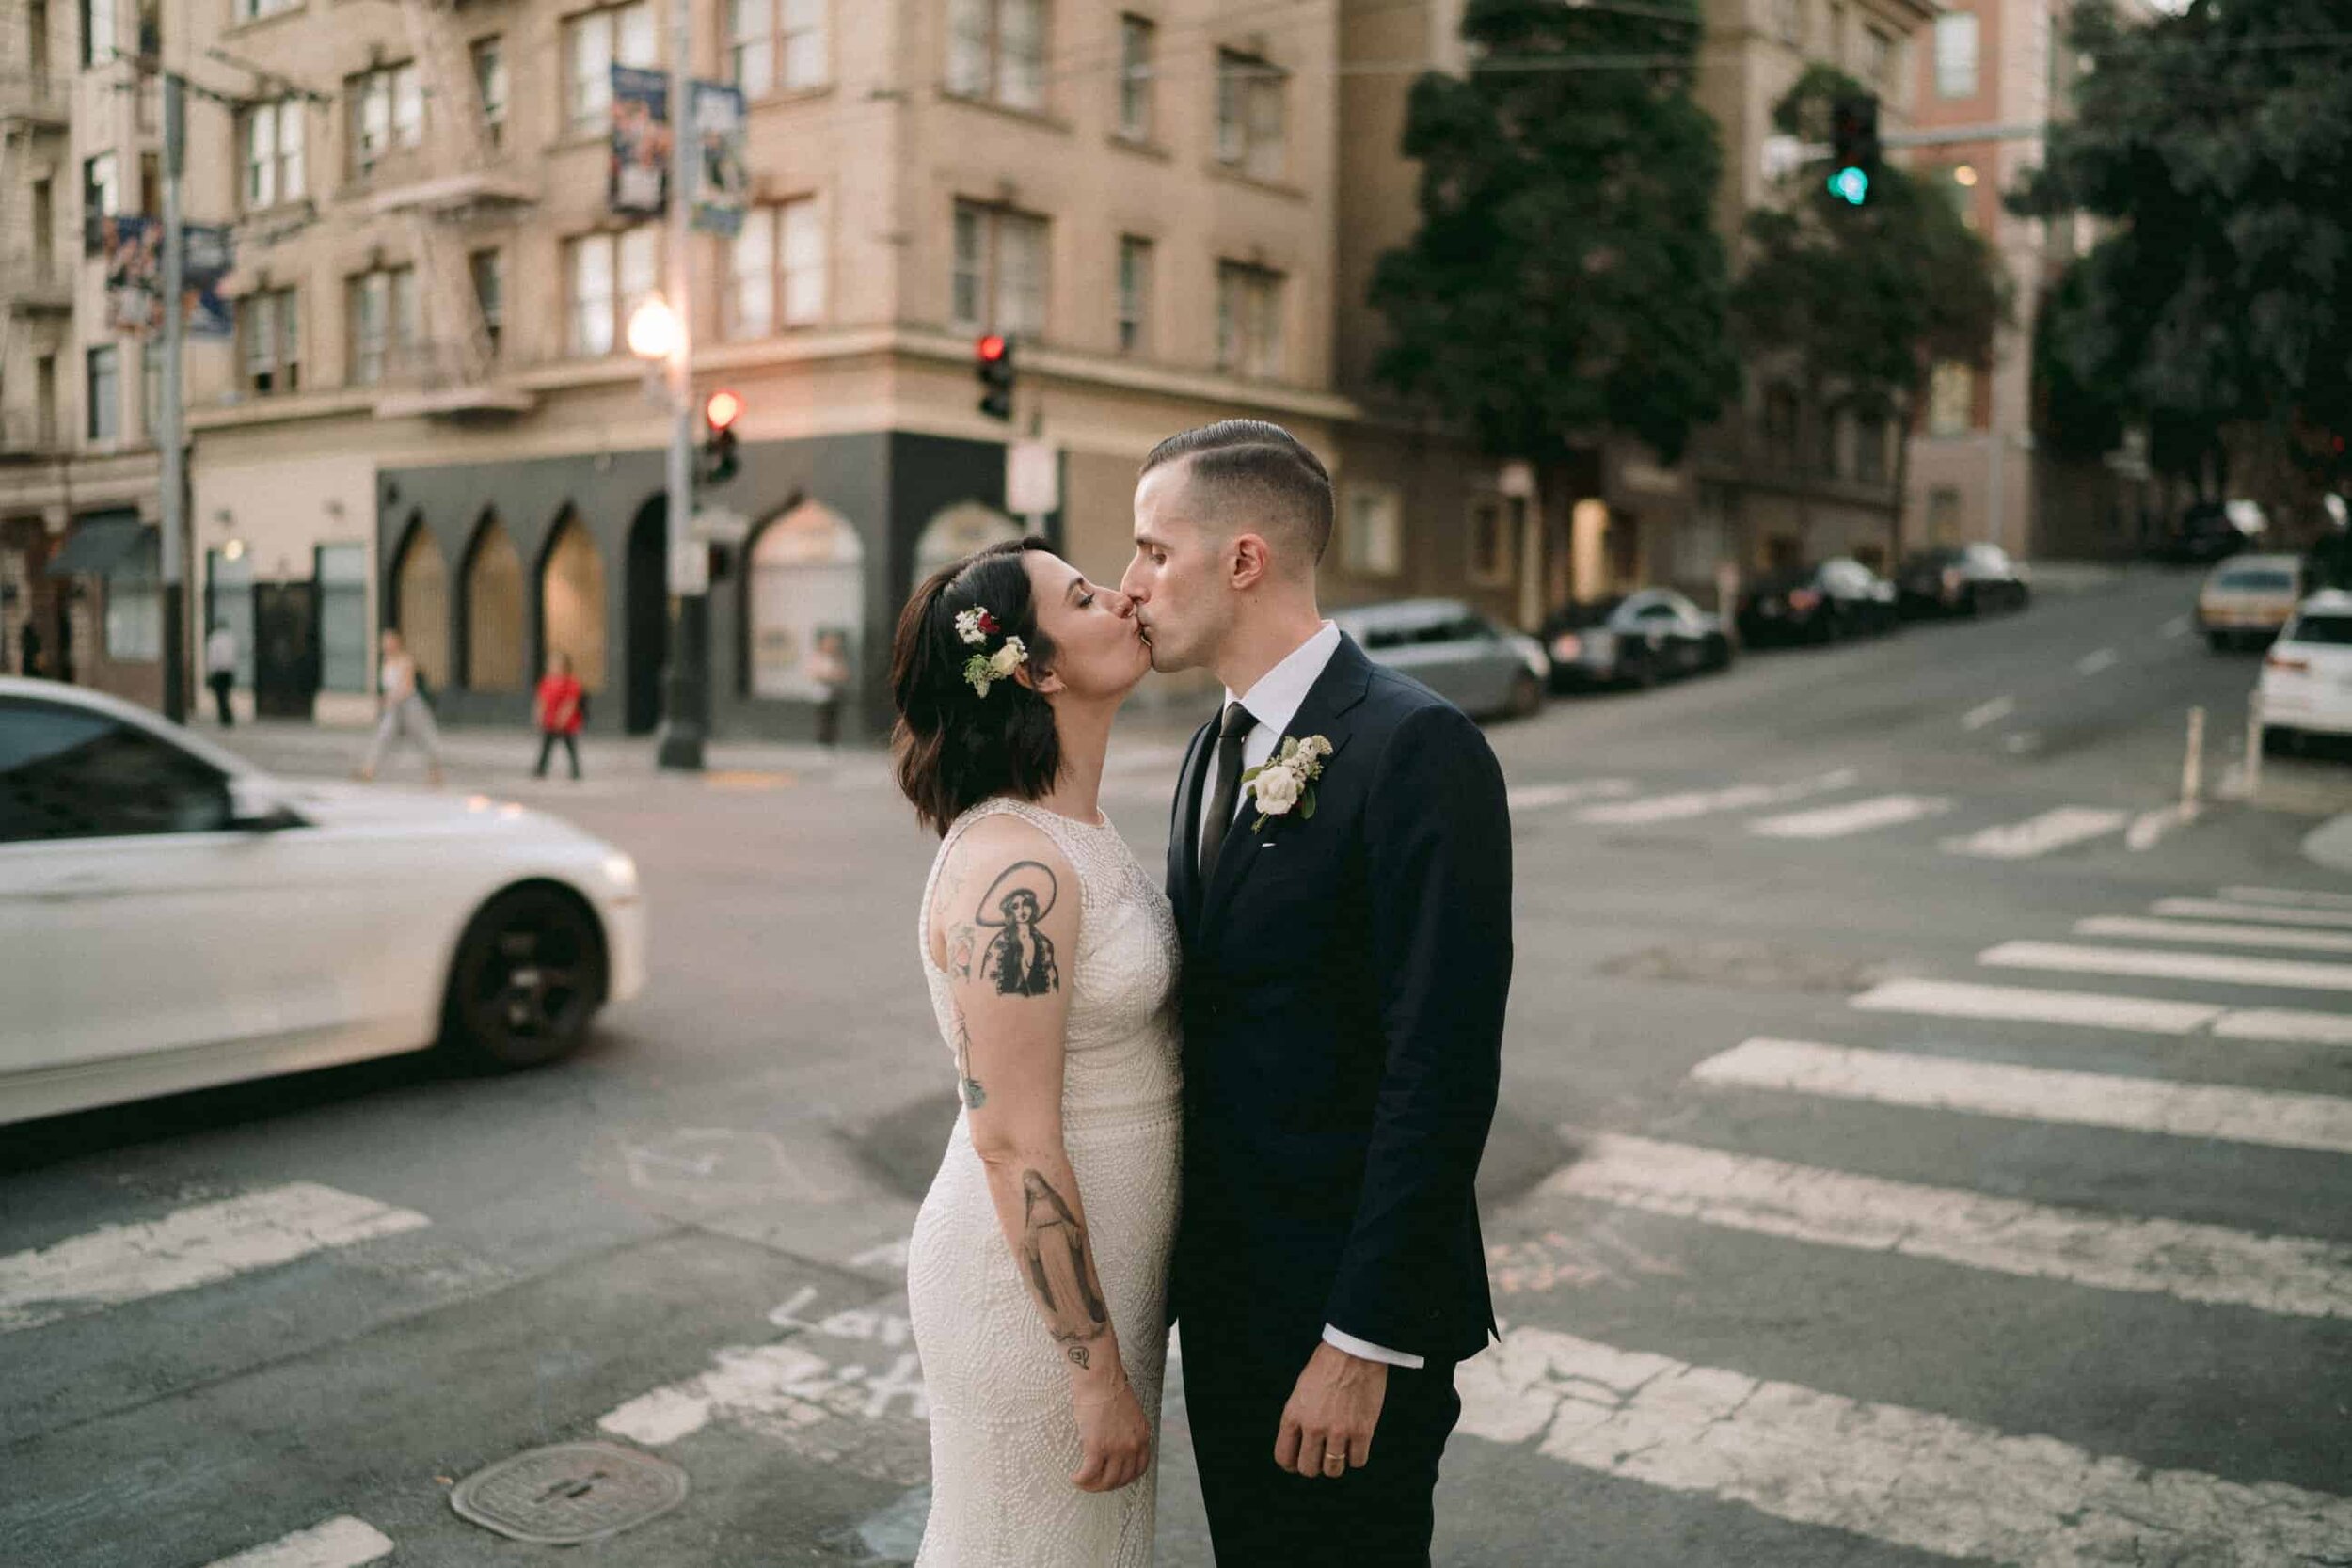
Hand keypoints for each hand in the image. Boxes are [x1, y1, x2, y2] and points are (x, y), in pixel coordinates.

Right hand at [1071, 1371, 1151, 1492]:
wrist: (1100, 1379)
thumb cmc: (1110, 1388)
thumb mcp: (1131, 1413)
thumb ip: (1129, 1430)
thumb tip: (1118, 1439)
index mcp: (1142, 1436)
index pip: (1139, 1469)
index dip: (1125, 1478)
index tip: (1114, 1477)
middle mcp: (1132, 1446)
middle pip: (1122, 1478)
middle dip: (1108, 1484)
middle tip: (1095, 1482)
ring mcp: (1116, 1449)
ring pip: (1106, 1481)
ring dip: (1093, 1486)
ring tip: (1082, 1482)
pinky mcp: (1097, 1447)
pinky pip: (1089, 1474)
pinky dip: (1081, 1480)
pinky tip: (1074, 1478)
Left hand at [1274, 1341, 1387, 1478]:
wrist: (1353, 1349)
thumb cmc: (1327, 1365)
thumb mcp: (1301, 1390)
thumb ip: (1299, 1418)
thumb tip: (1302, 1444)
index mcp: (1293, 1415)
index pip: (1284, 1457)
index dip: (1291, 1464)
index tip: (1298, 1462)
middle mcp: (1313, 1427)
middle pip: (1308, 1469)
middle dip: (1314, 1466)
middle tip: (1322, 1456)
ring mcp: (1338, 1431)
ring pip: (1333, 1470)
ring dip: (1336, 1464)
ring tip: (1340, 1450)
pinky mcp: (1362, 1431)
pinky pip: (1358, 1461)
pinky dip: (1357, 1456)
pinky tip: (1356, 1443)